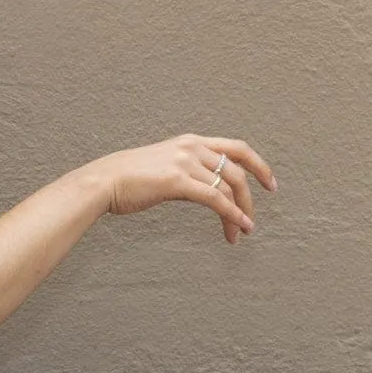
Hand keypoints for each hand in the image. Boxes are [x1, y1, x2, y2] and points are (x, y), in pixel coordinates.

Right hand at [94, 133, 277, 243]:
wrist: (103, 181)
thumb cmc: (127, 179)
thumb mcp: (163, 165)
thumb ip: (185, 170)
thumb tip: (201, 187)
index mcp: (190, 141)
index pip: (236, 148)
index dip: (258, 165)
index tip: (268, 182)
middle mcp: (192, 147)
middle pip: (238, 169)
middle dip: (253, 194)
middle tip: (254, 217)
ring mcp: (185, 162)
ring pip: (229, 186)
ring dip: (241, 211)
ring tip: (243, 230)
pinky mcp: (177, 181)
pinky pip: (215, 198)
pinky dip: (231, 215)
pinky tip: (237, 228)